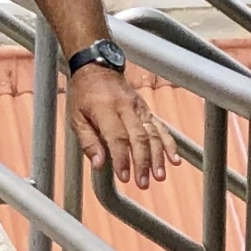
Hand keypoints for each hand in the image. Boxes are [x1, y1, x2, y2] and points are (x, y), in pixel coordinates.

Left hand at [72, 64, 173, 189]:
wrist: (97, 67)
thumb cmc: (83, 95)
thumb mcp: (75, 118)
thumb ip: (88, 142)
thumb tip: (99, 165)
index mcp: (105, 109)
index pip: (117, 137)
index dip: (122, 159)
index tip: (124, 177)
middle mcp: (126, 107)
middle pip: (139, 137)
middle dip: (143, 162)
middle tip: (143, 183)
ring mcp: (139, 107)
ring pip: (153, 133)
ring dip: (158, 156)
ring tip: (159, 176)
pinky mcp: (146, 109)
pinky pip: (160, 127)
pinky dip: (169, 143)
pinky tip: (174, 159)